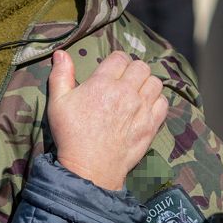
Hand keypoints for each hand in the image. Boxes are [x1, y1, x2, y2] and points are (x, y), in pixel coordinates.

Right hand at [47, 50, 168, 189]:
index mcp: (103, 83)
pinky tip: (145, 106)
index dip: (116, 60)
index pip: (120, 58)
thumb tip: (60, 53)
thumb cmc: (71, 135)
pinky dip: (156, 101)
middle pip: (141, 66)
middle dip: (133, 70)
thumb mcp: (58, 103)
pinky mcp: (151, 125)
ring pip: (155, 82)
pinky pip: (163, 103)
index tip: (112, 69)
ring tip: (137, 92)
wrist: (89, 168)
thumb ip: (60, 75)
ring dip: (146, 83)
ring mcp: (141, 109)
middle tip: (125, 80)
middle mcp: (126, 92)